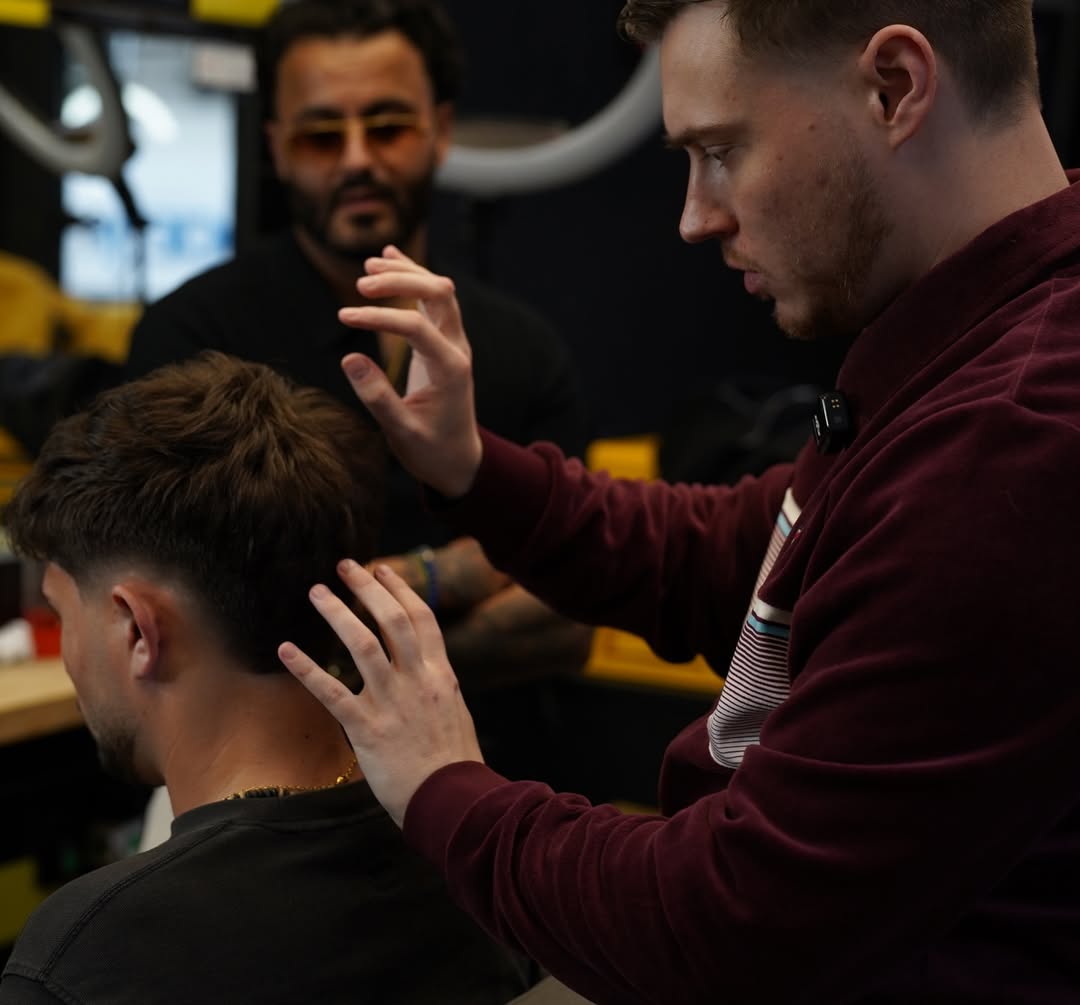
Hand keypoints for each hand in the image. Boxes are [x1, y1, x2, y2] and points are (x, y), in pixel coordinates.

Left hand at [279, 558, 482, 827]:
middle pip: (393, 621)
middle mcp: (418, 682)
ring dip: (338, 614)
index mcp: (441, 676)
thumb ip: (435, 686)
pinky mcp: (368, 730)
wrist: (454, 802)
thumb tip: (424, 670)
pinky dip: (308, 668)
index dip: (401, 590)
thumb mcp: (454, 713)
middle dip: (368, 588)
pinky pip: (333, 692)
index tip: (383, 569)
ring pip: (363, 645)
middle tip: (346, 566)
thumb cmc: (453, 764)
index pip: (422, 619)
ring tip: (317, 592)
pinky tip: (287, 649)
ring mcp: (393, 704)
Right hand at [339, 247, 482, 498]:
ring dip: (406, 273)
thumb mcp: (401, 432)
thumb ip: (377, 397)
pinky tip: (388, 257)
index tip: (343, 317)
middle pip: (438, 294)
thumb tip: (349, 359)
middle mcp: (457, 349)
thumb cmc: (431, 450)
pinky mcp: (444, 342)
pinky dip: (413, 277)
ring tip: (367, 268)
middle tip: (360, 285)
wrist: (459, 460)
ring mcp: (453, 343)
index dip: (378, 316)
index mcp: (450, 369)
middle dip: (399, 281)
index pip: (415, 325)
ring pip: (438, 291)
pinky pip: (433, 301)